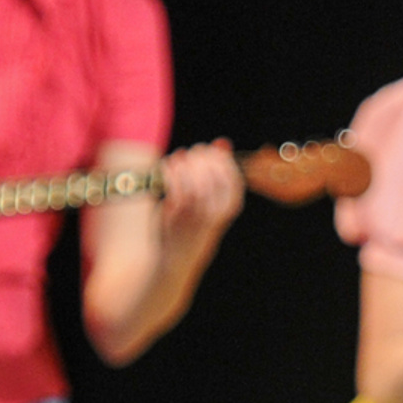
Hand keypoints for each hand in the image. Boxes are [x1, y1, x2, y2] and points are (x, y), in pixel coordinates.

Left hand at [156, 140, 243, 261]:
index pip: (234, 179)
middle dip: (203, 158)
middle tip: (193, 152)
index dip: (222, 160)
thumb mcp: (212, 200)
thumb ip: (217, 171)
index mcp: (228, 209)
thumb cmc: (195, 224)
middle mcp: (215, 214)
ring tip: (179, 158)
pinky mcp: (177, 215)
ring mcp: (196, 216)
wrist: (177, 259)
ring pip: (195, 181)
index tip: (210, 151)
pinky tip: (168, 166)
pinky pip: (176, 186)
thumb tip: (223, 142)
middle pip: (214, 177)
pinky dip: (171, 171)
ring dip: (186, 163)